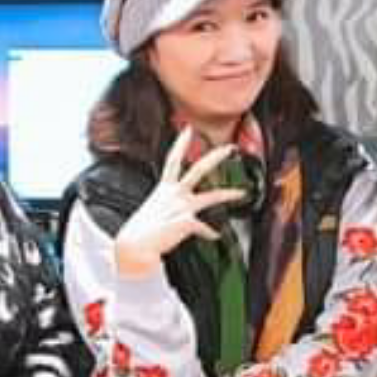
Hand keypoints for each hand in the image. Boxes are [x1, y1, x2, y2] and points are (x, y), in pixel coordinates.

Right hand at [115, 127, 244, 276]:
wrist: (135, 246)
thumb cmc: (139, 232)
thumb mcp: (151, 211)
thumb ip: (165, 207)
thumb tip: (172, 213)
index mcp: (163, 190)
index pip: (173, 160)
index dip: (181, 144)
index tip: (188, 130)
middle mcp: (174, 195)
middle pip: (199, 169)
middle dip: (216, 157)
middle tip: (229, 148)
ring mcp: (182, 207)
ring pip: (211, 196)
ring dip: (228, 194)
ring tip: (241, 193)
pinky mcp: (186, 222)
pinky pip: (205, 228)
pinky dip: (210, 233)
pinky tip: (215, 236)